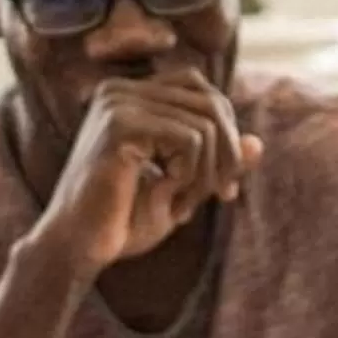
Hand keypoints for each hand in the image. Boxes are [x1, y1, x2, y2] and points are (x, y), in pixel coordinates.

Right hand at [29, 71, 263, 275]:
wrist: (78, 248)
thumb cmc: (122, 220)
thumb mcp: (183, 187)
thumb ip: (218, 162)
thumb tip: (259, 144)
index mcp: (129, 95)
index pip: (204, 92)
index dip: (226, 135)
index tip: (224, 187)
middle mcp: (120, 89)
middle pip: (210, 103)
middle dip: (226, 155)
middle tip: (219, 196)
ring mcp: (117, 103)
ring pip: (205, 124)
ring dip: (206, 173)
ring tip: (182, 203)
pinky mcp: (119, 124)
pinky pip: (189, 140)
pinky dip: (190, 175)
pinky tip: (166, 194)